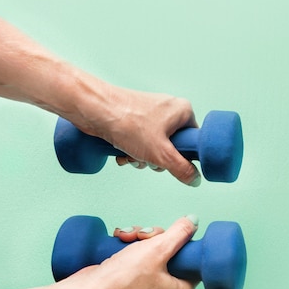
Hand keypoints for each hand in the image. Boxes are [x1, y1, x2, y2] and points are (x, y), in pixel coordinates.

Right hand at [69, 215, 199, 288]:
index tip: (170, 235)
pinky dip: (130, 245)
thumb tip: (194, 220)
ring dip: (140, 238)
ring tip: (126, 237)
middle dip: (155, 237)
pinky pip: (139, 256)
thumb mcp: (158, 249)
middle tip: (144, 236)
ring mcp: (149, 285)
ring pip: (153, 250)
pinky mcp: (132, 280)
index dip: (183, 243)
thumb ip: (179, 233)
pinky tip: (120, 239)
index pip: (193, 261)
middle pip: (172, 251)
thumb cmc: (122, 280)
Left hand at [79, 88, 201, 186]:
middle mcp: (169, 109)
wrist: (93, 108)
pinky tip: (121, 152)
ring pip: (155, 145)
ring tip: (130, 155)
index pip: (193, 140)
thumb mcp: (161, 154)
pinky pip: (141, 139)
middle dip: (157, 159)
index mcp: (183, 111)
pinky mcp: (134, 116)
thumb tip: (195, 180)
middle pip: (173, 146)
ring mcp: (151, 112)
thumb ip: (181, 169)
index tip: (167, 161)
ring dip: (142, 157)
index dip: (181, 156)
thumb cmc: (127, 123)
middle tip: (146, 159)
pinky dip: (132, 150)